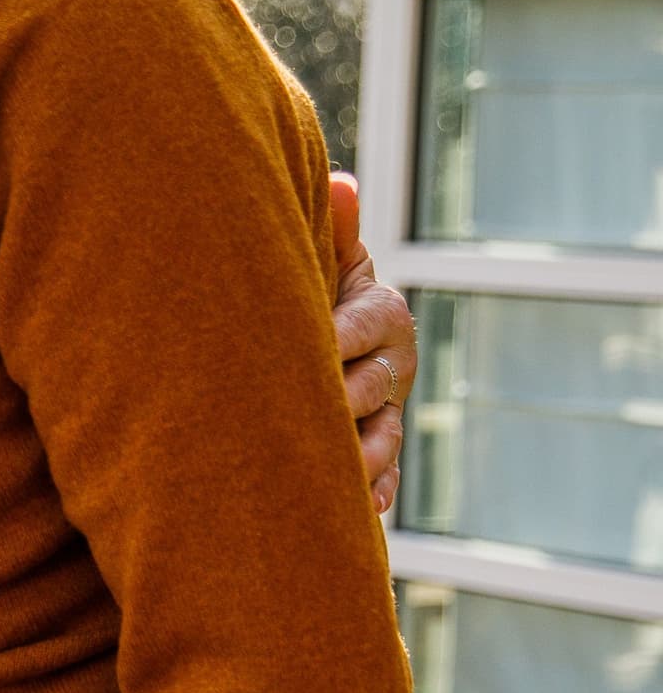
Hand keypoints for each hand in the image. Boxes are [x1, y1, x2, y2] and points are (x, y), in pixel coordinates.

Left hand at [330, 172, 412, 515]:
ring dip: (360, 460)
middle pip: (371, 388)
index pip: (363, 327)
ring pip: (380, 439)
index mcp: (383, 314)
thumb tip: (342, 182)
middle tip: (297, 420)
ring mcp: (388, 414)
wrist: (302, 340)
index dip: (333, 340)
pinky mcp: (378, 457)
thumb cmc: (305, 291)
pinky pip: (383, 481)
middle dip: (339, 404)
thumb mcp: (317, 262)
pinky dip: (374, 495)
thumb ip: (330, 232)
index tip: (304, 352)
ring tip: (334, 477)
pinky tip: (363, 510)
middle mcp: (394, 365)